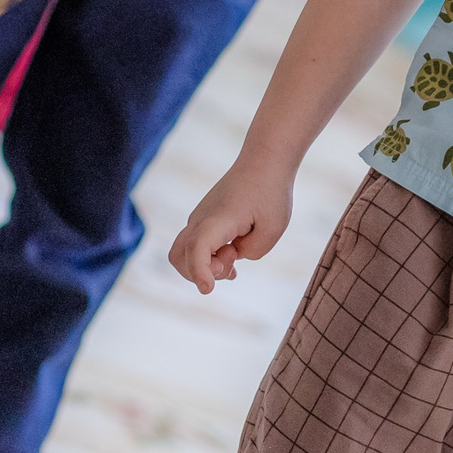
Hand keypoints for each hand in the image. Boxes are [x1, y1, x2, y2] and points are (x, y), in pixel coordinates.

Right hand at [168, 155, 294, 292]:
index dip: (199, 273)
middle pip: (179, 257)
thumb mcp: (273, 228)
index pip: (196, 250)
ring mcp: (199, 218)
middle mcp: (200, 220)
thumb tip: (232, 256)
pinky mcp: (204, 219)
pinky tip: (231, 256)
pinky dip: (208, 258)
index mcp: (217, 220)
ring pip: (183, 253)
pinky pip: (195, 245)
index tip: (207, 290)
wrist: (263, 162)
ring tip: (233, 256)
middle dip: (201, 272)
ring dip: (204, 265)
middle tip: (231, 263)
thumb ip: (253, 251)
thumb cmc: (271, 192)